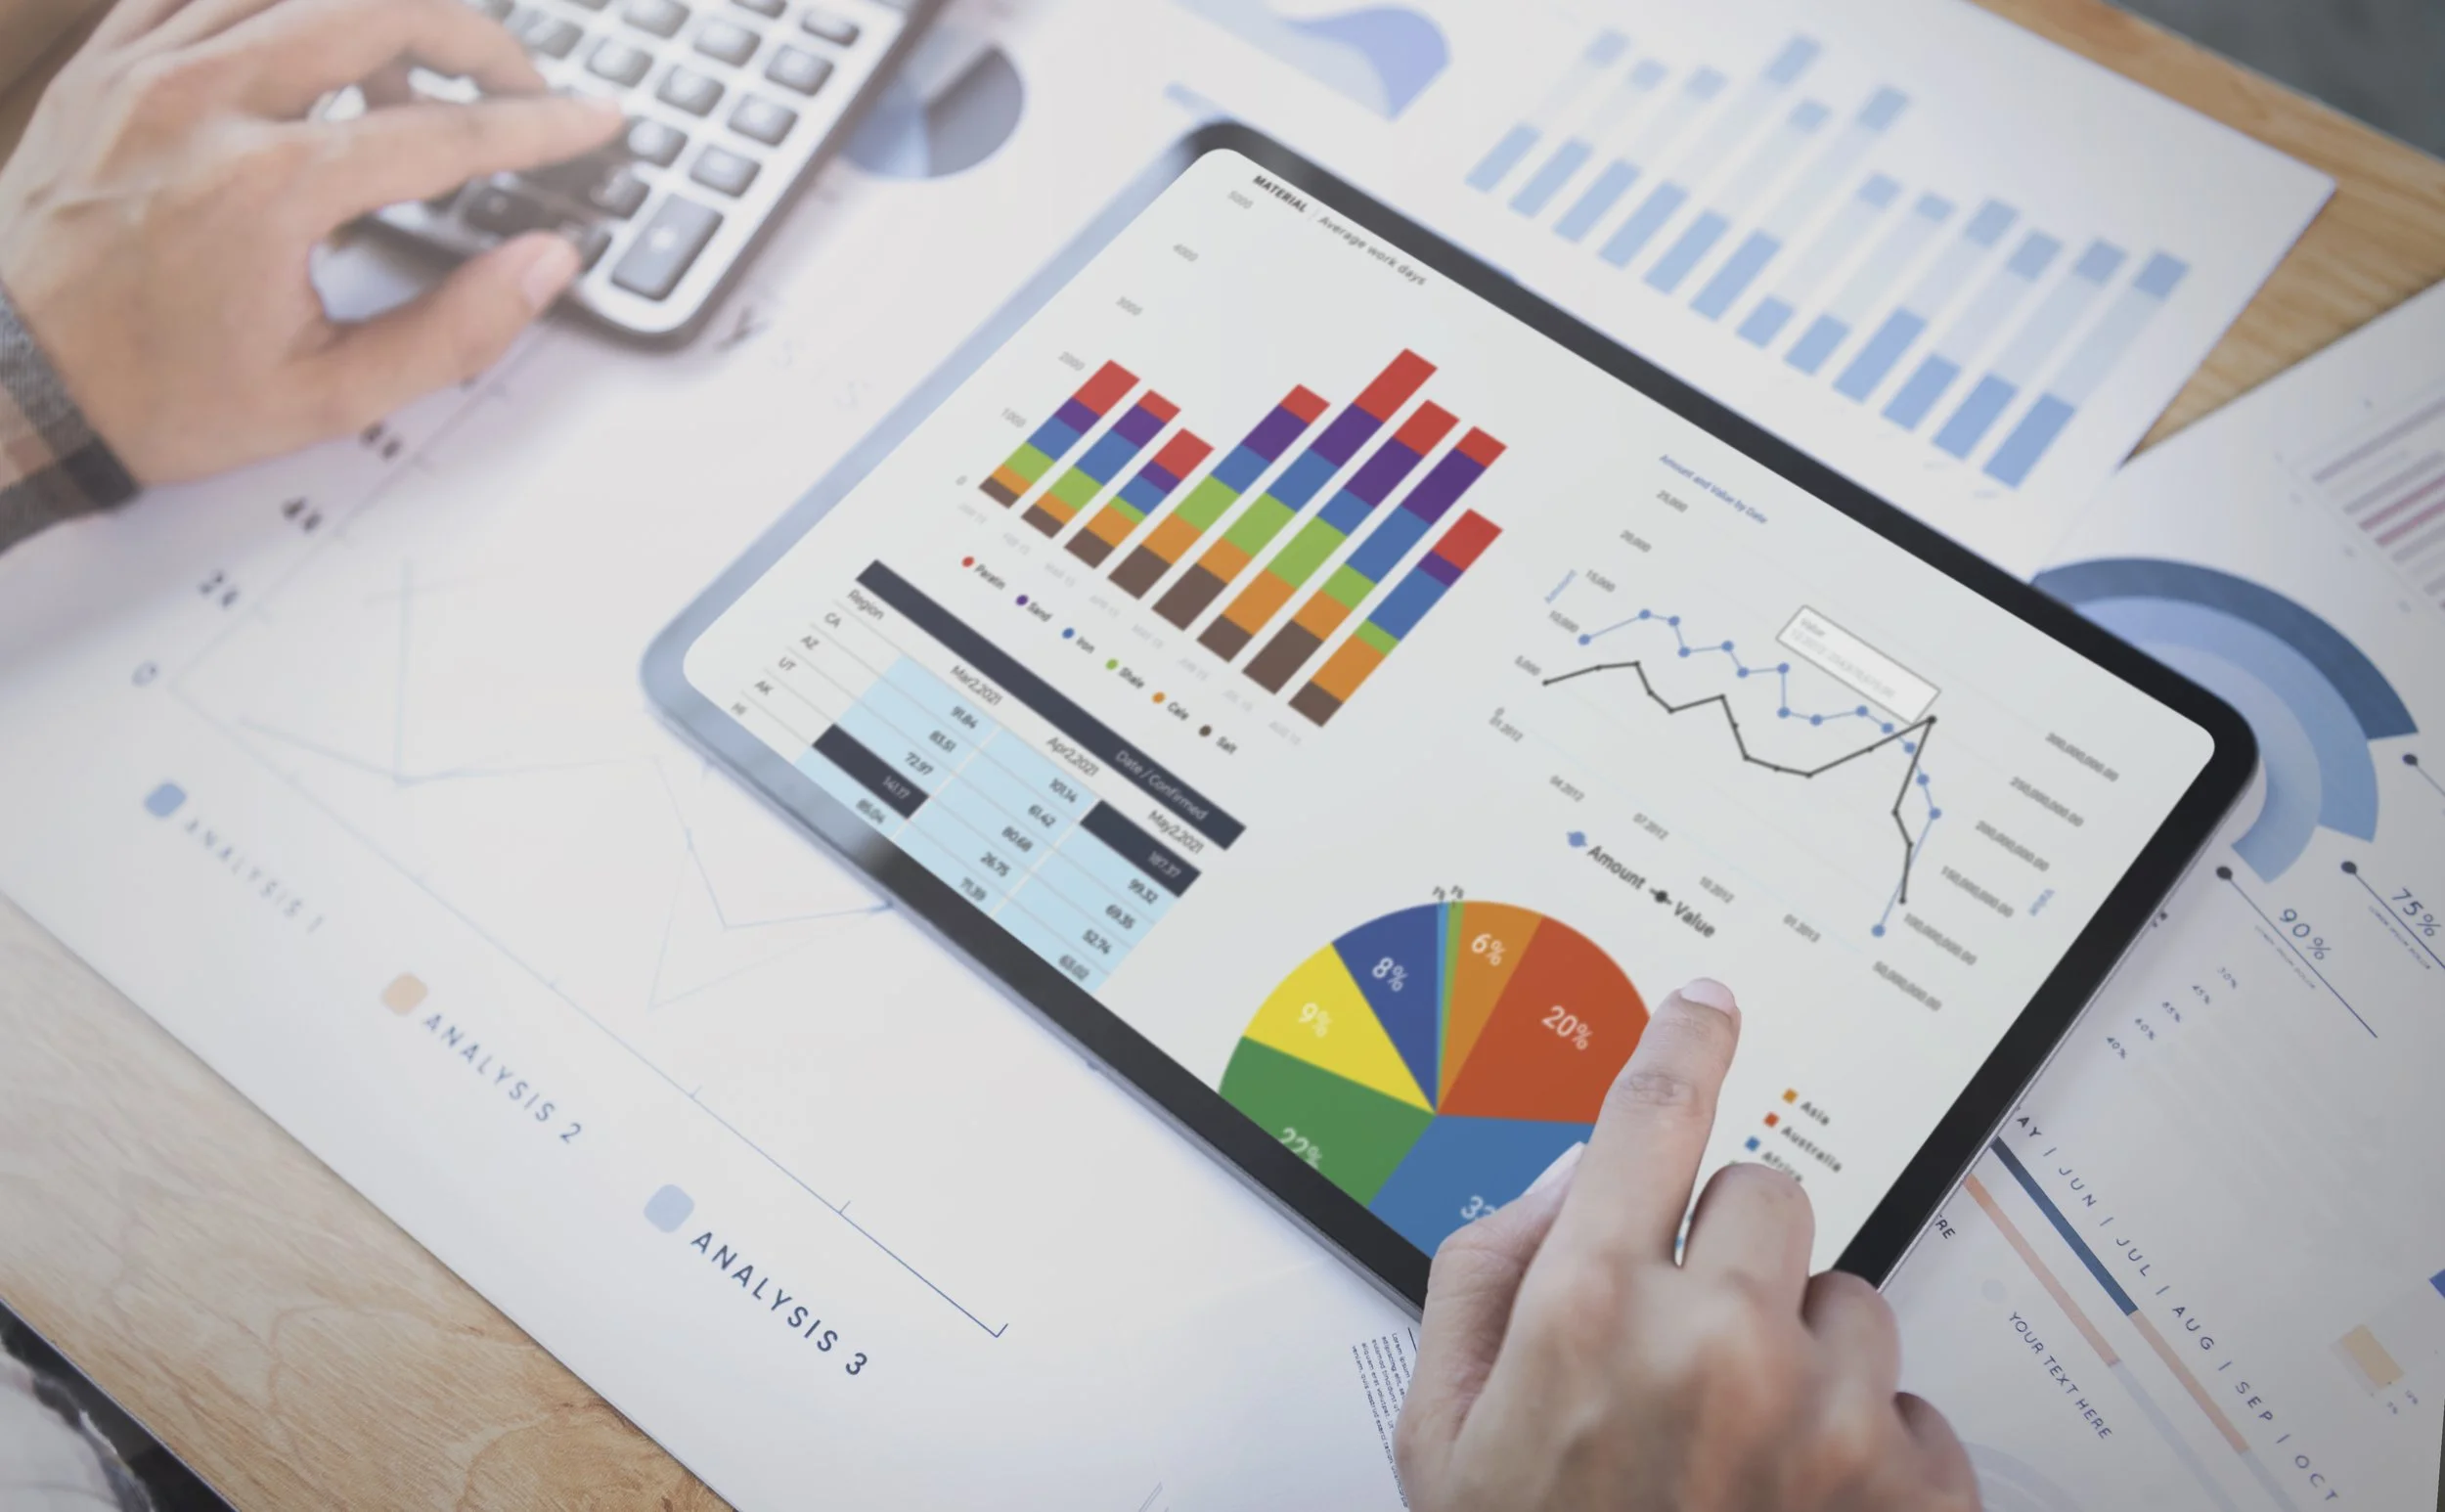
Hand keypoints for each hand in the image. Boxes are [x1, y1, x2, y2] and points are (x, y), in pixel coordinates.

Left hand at [0, 0, 624, 484]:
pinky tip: (317, 42)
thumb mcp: (327, 395)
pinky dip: (282, 4)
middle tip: (518, 84)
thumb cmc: (156, 393)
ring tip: (421, 70)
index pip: (444, 131)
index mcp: (270, 188)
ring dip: (381, 15)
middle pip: (377, 11)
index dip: (538, 127)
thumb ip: (454, 330)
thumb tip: (545, 264)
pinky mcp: (107, 61)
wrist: (10, 382)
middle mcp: (207, 102)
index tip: (593, 121)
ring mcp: (147, 68)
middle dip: (473, 37)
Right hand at [1396, 979, 1978, 1511]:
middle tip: (1687, 1346)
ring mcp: (1829, 1420)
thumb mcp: (1442, 1422)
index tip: (1710, 1004)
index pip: (1653, 1115)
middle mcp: (1719, 1346)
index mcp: (1591, 1312)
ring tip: (1744, 1446)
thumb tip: (1576, 1176)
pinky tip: (1800, 1501)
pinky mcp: (1914, 1491)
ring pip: (1853, 1297)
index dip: (1683, 1043)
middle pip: (1769, 1190)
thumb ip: (1488, 1268)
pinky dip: (1872, 1445)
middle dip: (1730, 1253)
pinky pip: (1918, 1401)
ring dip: (1807, 1352)